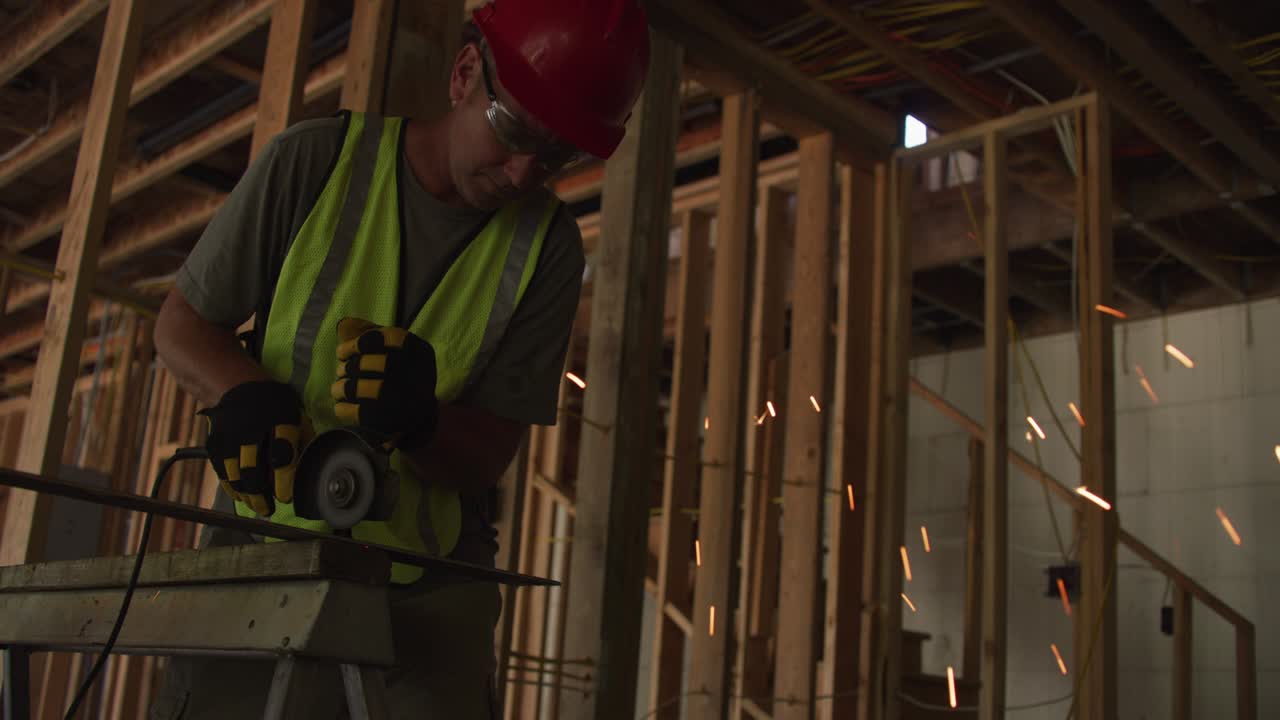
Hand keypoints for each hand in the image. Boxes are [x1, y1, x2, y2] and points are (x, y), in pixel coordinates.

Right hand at [200, 380, 302, 516]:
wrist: (239, 385)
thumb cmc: (276, 405)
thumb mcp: (296, 413)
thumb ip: (303, 438)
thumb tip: (311, 468)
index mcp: (279, 419)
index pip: (281, 454)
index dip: (283, 481)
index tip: (285, 497)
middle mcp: (252, 427)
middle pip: (253, 468)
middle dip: (261, 495)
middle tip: (270, 508)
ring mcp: (230, 435)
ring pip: (235, 473)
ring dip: (246, 495)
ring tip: (257, 506)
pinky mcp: (215, 442)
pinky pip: (221, 471)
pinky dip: (231, 488)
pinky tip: (242, 497)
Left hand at [331, 317, 438, 449]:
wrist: (418, 417)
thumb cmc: (400, 375)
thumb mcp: (395, 350)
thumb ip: (371, 334)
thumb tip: (344, 325)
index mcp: (419, 351)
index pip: (385, 339)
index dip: (357, 344)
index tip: (342, 352)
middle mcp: (417, 375)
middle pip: (369, 364)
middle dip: (348, 367)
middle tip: (342, 370)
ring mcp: (405, 402)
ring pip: (359, 388)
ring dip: (341, 387)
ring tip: (338, 388)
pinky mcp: (391, 423)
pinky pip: (356, 412)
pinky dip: (343, 408)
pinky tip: (343, 405)